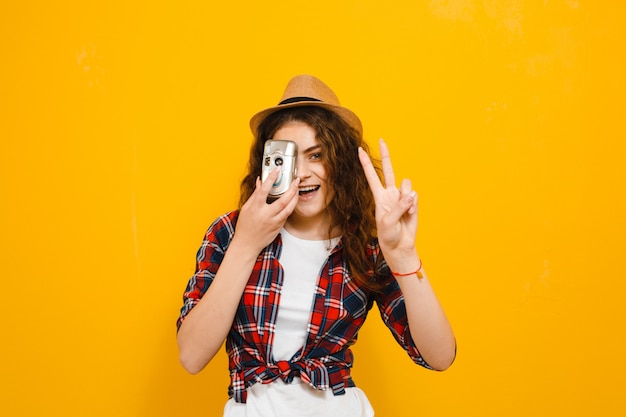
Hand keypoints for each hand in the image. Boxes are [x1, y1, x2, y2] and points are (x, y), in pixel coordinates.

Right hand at [234, 168, 299, 252]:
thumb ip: (255, 194)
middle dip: (292, 188)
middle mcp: (266, 215)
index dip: (271, 178)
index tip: (277, 170)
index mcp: (256, 208)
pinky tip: (292, 201)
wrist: (247, 244)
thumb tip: (260, 181)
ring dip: (295, 198)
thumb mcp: (247, 208)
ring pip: (288, 208)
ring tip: (297, 190)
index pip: (264, 190)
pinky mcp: (278, 227)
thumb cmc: (245, 226)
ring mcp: (273, 222)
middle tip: (296, 180)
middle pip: (283, 200)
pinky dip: (290, 207)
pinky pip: (287, 215)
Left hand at [358, 139, 417, 257]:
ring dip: (406, 196)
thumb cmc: (388, 235)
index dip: (366, 164)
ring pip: (406, 185)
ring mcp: (402, 197)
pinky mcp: (412, 203)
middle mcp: (390, 193)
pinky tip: (409, 215)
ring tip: (404, 211)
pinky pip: (415, 196)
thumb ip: (398, 207)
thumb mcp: (387, 222)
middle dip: (386, 155)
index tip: (359, 151)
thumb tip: (410, 195)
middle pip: (388, 170)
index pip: (371, 176)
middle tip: (382, 140)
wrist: (400, 245)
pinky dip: (413, 205)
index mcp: (379, 196)